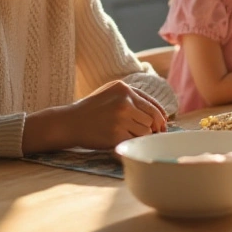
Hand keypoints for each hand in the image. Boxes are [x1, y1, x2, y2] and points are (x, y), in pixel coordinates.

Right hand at [26, 80, 167, 151]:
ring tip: (128, 135)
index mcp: (124, 89)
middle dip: (154, 128)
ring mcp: (120, 118)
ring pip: (146, 131)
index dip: (160, 117)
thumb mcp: (110, 93)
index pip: (152, 104)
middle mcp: (124, 101)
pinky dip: (133, 143)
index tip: (162, 125)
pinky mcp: (116, 134)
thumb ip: (132, 97)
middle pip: (152, 118)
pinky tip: (123, 140)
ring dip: (141, 136)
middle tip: (153, 134)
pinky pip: (135, 141)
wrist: (69, 122)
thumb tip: (160, 114)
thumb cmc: (92, 110)